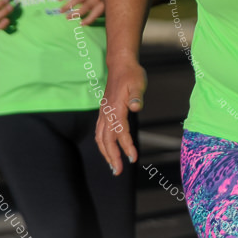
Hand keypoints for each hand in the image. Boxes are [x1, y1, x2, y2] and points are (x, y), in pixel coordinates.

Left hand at [58, 0, 104, 23]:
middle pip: (78, 0)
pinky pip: (93, 15)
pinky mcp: (101, 7)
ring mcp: (96, 1)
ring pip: (84, 8)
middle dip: (68, 5)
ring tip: (67, 17)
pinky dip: (88, 20)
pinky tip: (81, 24)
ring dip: (75, 14)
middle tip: (60, 11)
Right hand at [96, 60, 145, 174]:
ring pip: (100, 138)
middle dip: (112, 156)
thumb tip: (136, 107)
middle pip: (107, 139)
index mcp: (116, 107)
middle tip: (118, 171)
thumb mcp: (138, 83)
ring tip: (113, 167)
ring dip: (106, 153)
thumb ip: (137, 96)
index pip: (120, 131)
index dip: (126, 146)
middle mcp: (107, 113)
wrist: (121, 65)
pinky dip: (102, 144)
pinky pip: (99, 132)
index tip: (133, 158)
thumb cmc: (132, 74)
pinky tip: (107, 151)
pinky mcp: (104, 113)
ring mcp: (104, 113)